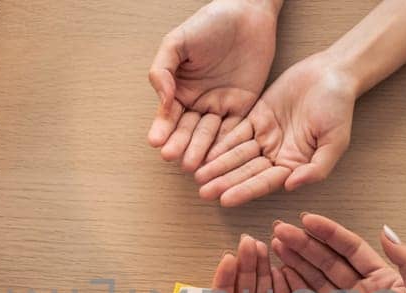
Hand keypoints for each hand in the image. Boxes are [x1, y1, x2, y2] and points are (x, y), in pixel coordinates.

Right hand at [148, 0, 279, 172]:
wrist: (248, 14)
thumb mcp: (177, 41)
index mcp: (179, 88)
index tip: (157, 142)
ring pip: (209, 134)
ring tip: (192, 164)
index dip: (163, 128)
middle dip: (181, 143)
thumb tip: (163, 99)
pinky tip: (217, 157)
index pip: (169, 114)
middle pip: (188, 129)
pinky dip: (225, 143)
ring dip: (200, 149)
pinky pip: (234, 128)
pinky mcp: (244, 107)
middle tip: (174, 158)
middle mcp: (198, 102)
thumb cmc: (209, 22)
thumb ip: (163, 70)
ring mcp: (221, 106)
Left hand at [193, 53, 356, 206]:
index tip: (225, 200)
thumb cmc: (339, 107)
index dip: (245, 191)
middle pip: (247, 172)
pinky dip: (220, 142)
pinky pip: (236, 132)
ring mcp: (266, 137)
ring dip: (218, 165)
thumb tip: (291, 186)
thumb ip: (316, 168)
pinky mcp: (257, 118)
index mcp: (295, 165)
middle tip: (203, 192)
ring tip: (197, 175)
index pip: (266, 182)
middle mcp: (277, 155)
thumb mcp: (336, 141)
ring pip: (238, 154)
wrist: (331, 73)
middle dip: (225, 182)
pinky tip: (204, 150)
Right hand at [270, 213, 405, 292]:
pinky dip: (296, 292)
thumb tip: (385, 230)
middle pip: (328, 262)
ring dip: (296, 263)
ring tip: (276, 245)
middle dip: (304, 245)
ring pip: (316, 282)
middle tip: (280, 230)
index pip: (350, 249)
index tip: (307, 220)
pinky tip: (282, 275)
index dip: (328, 233)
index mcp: (385, 279)